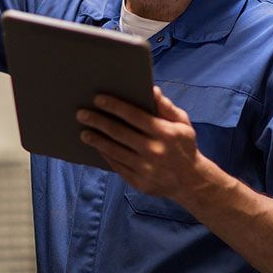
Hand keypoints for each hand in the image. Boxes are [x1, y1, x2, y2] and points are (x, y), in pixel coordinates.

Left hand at [77, 86, 209, 199]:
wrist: (191, 181)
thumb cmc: (183, 145)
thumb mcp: (182, 123)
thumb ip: (166, 107)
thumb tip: (152, 89)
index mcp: (165, 133)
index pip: (134, 116)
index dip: (115, 106)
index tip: (97, 99)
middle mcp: (154, 151)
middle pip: (119, 133)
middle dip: (98, 121)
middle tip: (81, 114)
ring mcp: (146, 169)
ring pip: (114, 151)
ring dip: (96, 140)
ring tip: (84, 132)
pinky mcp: (139, 182)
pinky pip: (117, 166)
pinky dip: (105, 155)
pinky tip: (97, 147)